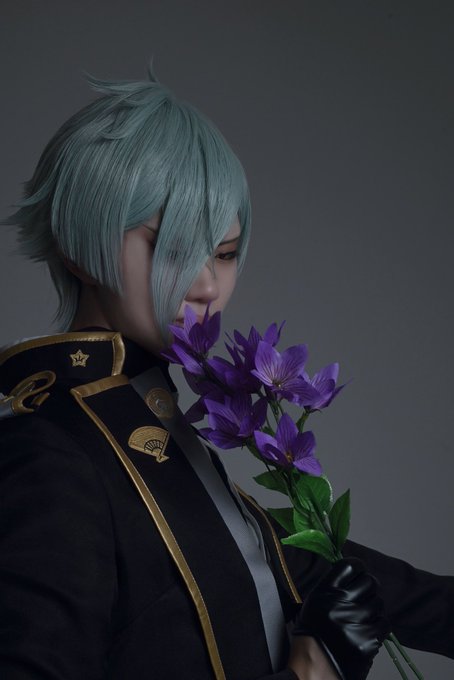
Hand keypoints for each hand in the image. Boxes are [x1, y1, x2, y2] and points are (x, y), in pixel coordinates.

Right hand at [291, 557, 389, 679]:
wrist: (316, 667)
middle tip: (364, 596)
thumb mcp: (316, 601)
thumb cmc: (314, 633)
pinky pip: (384, 624)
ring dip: (373, 609)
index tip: (360, 573)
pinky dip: (378, 626)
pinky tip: (367, 630)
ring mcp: (356, 622)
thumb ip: (334, 586)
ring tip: (363, 617)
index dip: (359, 567)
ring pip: (378, 603)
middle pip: (369, 582)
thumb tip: (356, 574)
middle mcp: (340, 604)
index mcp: (325, 592)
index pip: (350, 566)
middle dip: (369, 587)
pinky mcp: (368, 640)